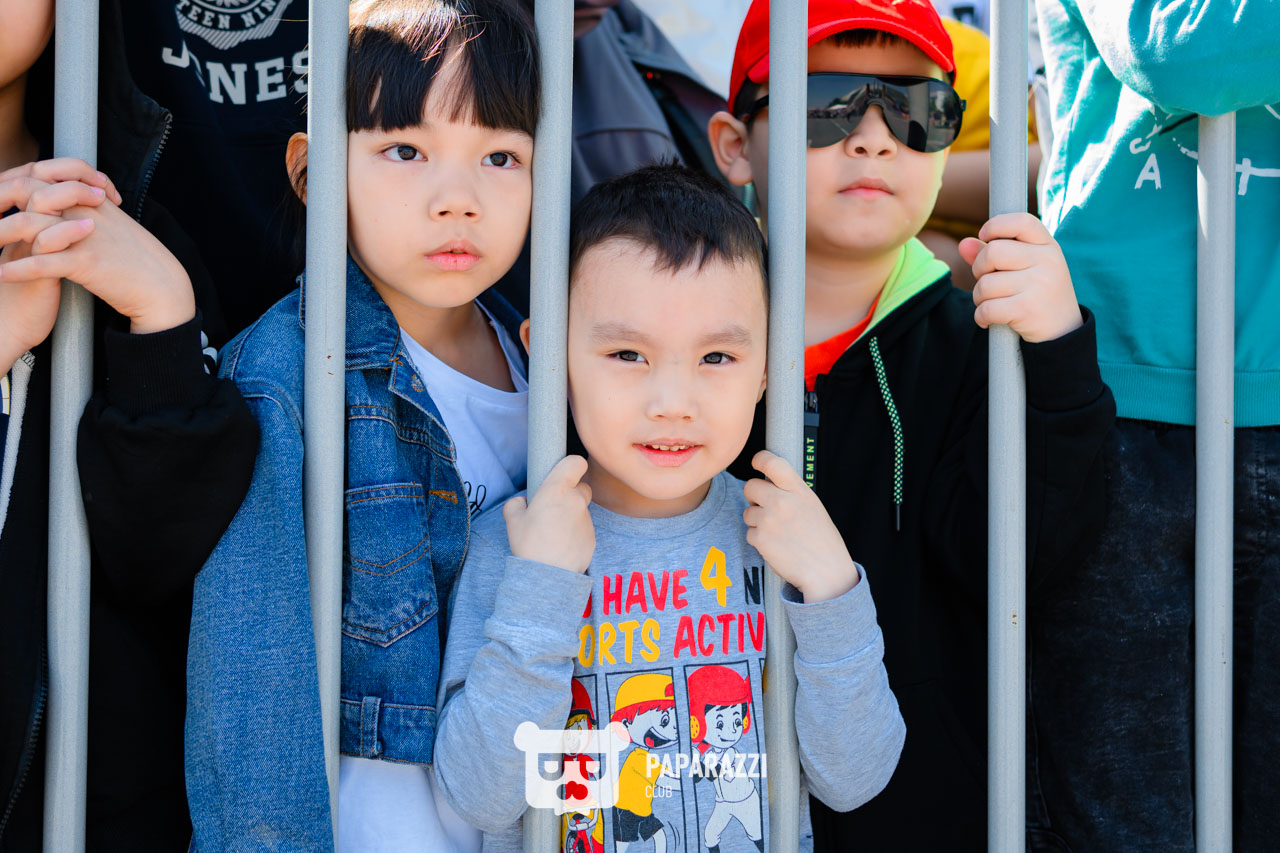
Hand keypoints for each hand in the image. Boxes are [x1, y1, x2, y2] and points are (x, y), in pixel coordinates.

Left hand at [0, 159, 119, 372]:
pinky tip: (0, 275)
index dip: (11, 181)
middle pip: (27, 191)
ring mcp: (85, 235)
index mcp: (90, 197)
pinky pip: (41, 263)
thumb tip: (61, 204)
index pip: (41, 174)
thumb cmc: (138, 258)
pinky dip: (16, 269)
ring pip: (27, 224)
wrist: (163, 285)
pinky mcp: (86, 262)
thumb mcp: (114, 223)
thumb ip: (87, 208)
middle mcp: (84, 209)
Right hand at [504, 455, 594, 573]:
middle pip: (582, 486)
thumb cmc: (529, 544)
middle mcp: (576, 500)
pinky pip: (584, 528)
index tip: (563, 474)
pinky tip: (561, 546)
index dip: (571, 465)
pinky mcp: (592, 537)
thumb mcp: (512, 520)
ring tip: (553, 533)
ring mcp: (587, 519)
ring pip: (581, 509)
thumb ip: (516, 504)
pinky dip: (575, 533)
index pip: (576, 462)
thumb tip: (523, 502)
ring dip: (571, 515)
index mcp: (557, 489)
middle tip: (553, 508)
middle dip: (571, 493)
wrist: (548, 576)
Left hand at [742, 450, 859, 602]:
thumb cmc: (822, 540)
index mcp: (799, 491)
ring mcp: (768, 520)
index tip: (756, 462)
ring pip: (747, 511)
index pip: (772, 463)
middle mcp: (782, 501)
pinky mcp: (760, 538)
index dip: (760, 459)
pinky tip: (776, 545)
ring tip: (778, 532)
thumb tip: (769, 482)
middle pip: (750, 486)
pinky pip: (749, 532)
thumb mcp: (812, 506)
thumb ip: (791, 492)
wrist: (826, 572)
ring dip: (757, 520)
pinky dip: (759, 539)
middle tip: (766, 507)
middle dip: (754, 496)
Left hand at [959, 212, 1082, 342]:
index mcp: (1048, 246)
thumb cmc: (1037, 294)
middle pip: (992, 252)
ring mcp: (1039, 284)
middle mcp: (1047, 261)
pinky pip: (986, 308)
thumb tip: (963, 243)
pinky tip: (988, 319)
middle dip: (979, 269)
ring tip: (992, 303)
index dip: (996, 225)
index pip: (1021, 221)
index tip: (985, 236)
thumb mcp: (1024, 268)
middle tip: (987, 281)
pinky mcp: (1028, 308)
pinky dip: (981, 316)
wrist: (1062, 332)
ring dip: (979, 297)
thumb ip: (993, 254)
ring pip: (986, 284)